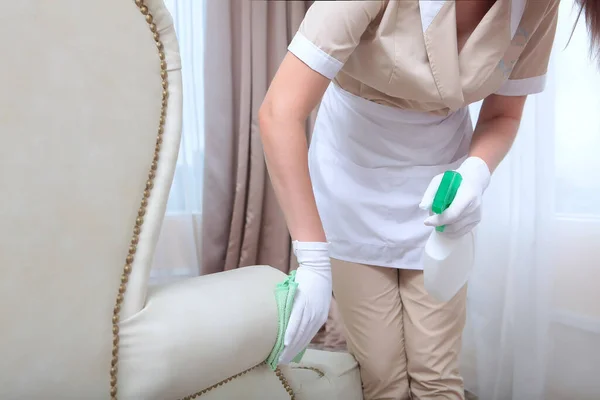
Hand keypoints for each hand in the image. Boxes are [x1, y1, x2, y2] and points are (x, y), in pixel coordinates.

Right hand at [278, 241, 331, 364]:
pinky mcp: (303, 303)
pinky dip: (291, 331)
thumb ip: (307, 311)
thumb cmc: (313, 282)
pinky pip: (296, 320)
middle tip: (282, 360)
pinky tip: (285, 341)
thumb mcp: (315, 300)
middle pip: (304, 337)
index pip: (309, 335)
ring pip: (300, 331)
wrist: (317, 266)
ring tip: (281, 355)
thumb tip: (294, 320)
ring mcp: (311, 310)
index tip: (290, 356)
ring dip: (290, 345)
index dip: (299, 346)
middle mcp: (317, 316)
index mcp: (320, 316)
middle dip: (293, 350)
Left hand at [419, 157, 490, 237]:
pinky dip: (450, 232)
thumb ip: (431, 193)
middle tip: (430, 220)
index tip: (426, 221)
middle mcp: (474, 206)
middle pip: (454, 223)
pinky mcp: (477, 221)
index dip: (439, 220)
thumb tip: (422, 207)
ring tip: (437, 220)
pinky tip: (444, 226)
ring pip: (456, 229)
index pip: (453, 213)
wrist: (474, 180)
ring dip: (444, 228)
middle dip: (439, 224)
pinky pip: (461, 232)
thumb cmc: (455, 179)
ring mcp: (477, 215)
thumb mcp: (440, 181)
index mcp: (467, 194)